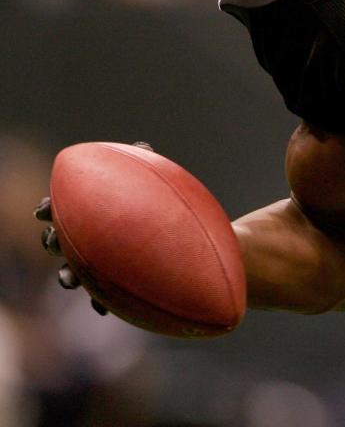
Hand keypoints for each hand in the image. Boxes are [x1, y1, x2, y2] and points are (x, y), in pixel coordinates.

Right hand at [35, 140, 154, 316]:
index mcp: (91, 210)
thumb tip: (143, 148)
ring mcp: (100, 261)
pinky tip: (103, 310)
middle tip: (53, 242)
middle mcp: (90, 236)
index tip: (43, 211)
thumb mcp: (156, 180)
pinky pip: (102, 297)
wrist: (187, 233)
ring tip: (69, 280)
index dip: (48, 209)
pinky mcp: (115, 283)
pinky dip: (99, 303)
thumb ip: (146, 164)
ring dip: (66, 276)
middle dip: (51, 241)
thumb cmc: (166, 201)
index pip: (62, 208)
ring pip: (73, 272)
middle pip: (58, 240)